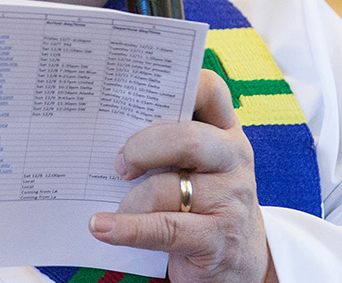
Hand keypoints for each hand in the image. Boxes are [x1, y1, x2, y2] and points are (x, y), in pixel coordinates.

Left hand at [88, 69, 276, 282]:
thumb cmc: (202, 199)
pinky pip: (163, 228)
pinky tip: (101, 226)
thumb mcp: (196, 164)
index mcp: (225, 131)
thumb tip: (106, 128)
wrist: (240, 258)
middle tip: (120, 164)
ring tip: (116, 206)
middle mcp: (234, 160)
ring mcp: (229, 200)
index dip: (177, 84)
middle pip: (186, 139)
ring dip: (131, 199)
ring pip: (168, 188)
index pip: (210, 90)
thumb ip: (167, 141)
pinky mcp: (216, 239)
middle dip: (142, 149)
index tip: (137, 92)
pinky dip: (126, 228)